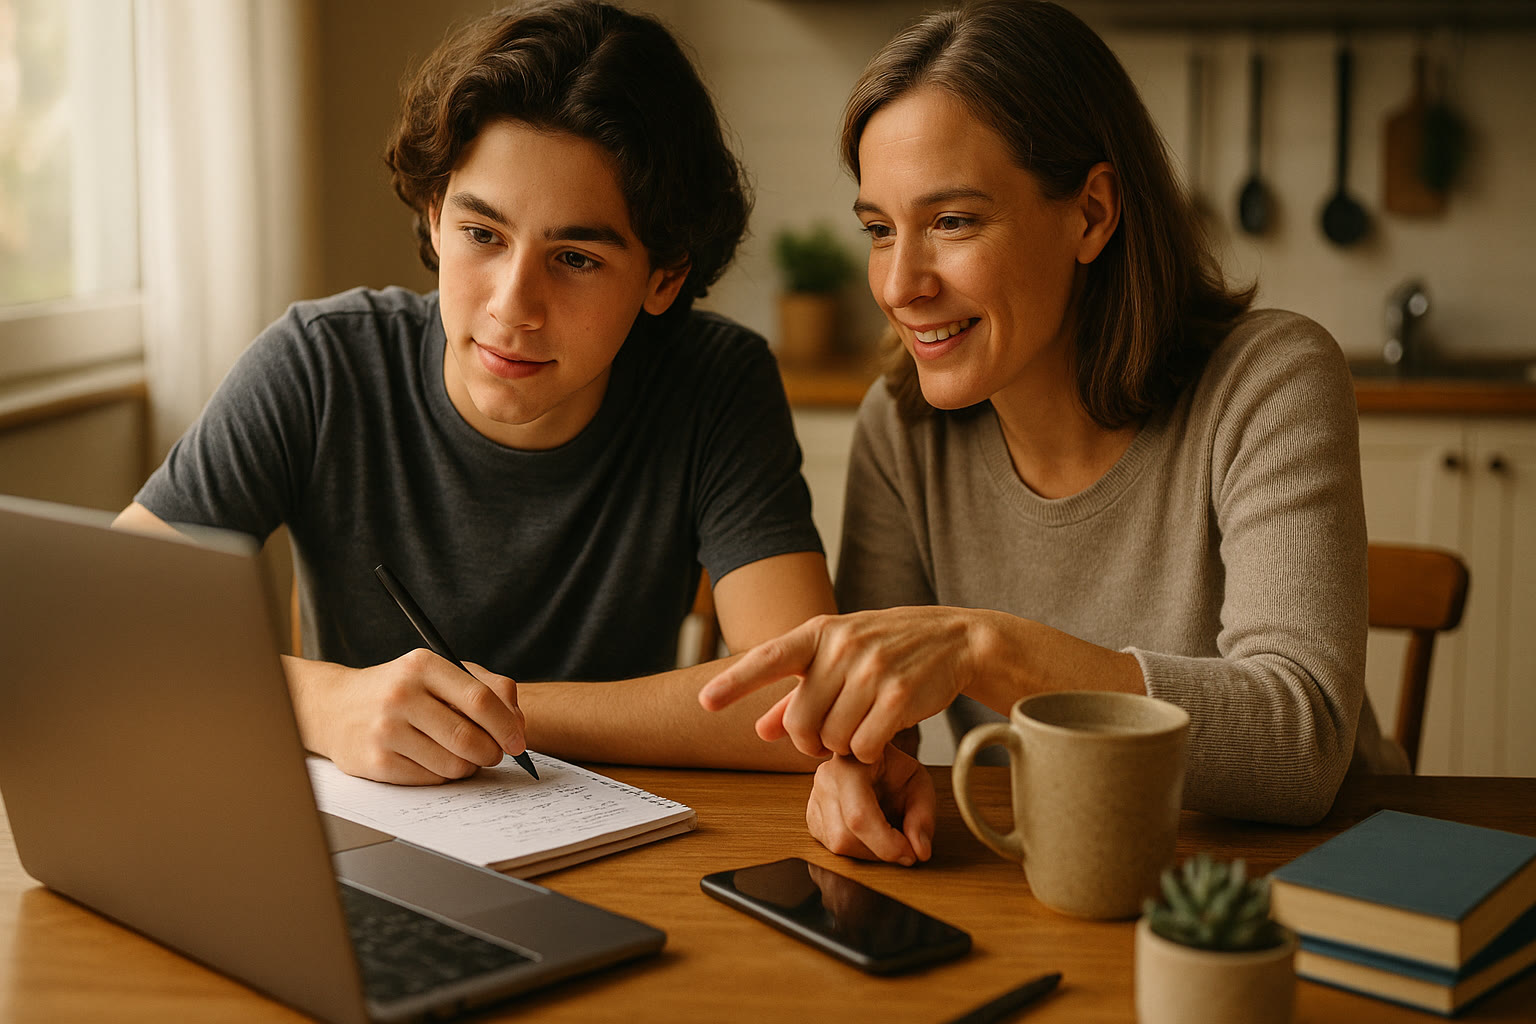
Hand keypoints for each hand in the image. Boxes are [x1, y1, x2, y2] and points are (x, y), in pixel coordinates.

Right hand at [288, 648, 525, 784]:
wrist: (335, 707)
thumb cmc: (400, 689)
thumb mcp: (439, 672)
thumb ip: (487, 688)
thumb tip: (518, 724)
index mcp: (422, 665)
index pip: (480, 699)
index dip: (506, 725)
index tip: (518, 741)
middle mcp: (401, 695)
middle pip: (468, 737)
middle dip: (492, 752)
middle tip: (494, 754)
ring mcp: (385, 730)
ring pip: (453, 764)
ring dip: (467, 766)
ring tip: (460, 754)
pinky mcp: (375, 761)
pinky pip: (431, 779)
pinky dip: (442, 775)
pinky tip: (432, 760)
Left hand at [699, 606, 984, 761]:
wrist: (953, 639)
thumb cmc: (887, 648)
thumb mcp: (838, 657)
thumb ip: (796, 694)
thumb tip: (759, 728)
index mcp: (820, 632)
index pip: (769, 658)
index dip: (735, 682)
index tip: (705, 702)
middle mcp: (842, 647)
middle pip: (800, 721)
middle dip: (809, 741)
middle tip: (825, 738)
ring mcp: (872, 669)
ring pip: (832, 738)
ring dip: (842, 745)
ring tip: (860, 726)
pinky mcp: (900, 695)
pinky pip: (864, 746)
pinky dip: (867, 751)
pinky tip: (878, 734)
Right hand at [807, 747, 934, 865]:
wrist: (874, 760)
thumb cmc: (895, 769)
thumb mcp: (919, 784)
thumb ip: (922, 816)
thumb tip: (919, 851)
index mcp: (851, 765)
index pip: (860, 815)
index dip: (886, 844)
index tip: (910, 854)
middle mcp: (825, 780)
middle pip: (845, 837)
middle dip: (880, 852)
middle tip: (905, 848)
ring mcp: (814, 799)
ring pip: (837, 846)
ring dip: (869, 853)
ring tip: (888, 838)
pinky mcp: (812, 818)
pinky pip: (831, 848)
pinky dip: (857, 851)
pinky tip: (870, 836)